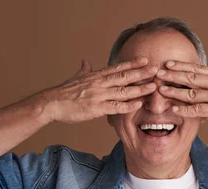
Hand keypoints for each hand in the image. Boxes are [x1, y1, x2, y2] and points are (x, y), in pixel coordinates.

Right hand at [38, 57, 158, 123]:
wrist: (51, 103)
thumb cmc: (63, 93)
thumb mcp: (75, 77)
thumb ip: (83, 69)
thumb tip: (85, 60)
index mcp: (96, 76)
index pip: (117, 68)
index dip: (132, 64)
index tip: (145, 60)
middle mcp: (99, 83)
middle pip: (124, 76)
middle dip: (141, 73)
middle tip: (156, 69)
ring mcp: (98, 96)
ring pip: (123, 90)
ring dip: (139, 88)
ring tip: (153, 86)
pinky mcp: (96, 109)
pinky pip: (115, 106)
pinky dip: (128, 105)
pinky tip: (138, 103)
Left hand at [156, 56, 207, 124]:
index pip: (197, 68)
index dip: (181, 66)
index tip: (168, 63)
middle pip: (190, 78)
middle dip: (173, 75)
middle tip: (157, 73)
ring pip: (191, 93)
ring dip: (174, 91)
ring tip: (160, 89)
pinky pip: (198, 110)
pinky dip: (185, 110)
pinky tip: (174, 109)